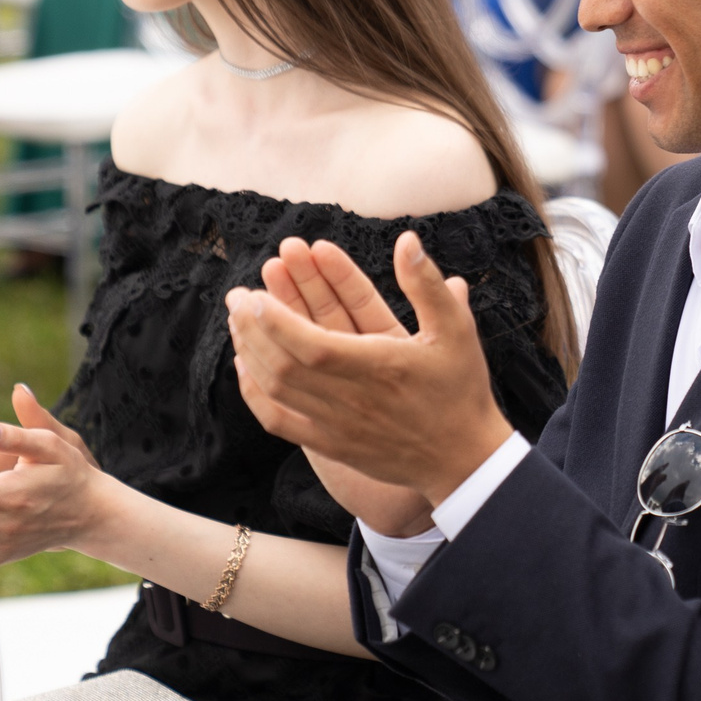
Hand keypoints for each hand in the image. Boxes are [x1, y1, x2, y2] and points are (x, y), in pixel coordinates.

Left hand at [225, 231, 514, 516]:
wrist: (464, 460)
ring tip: (237, 320)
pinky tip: (244, 367)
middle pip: (284, 364)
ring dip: (250, 352)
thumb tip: (406, 240)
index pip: (312, 345)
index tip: (255, 293)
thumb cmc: (461, 390)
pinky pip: (279, 422)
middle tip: (236, 296)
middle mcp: (352, 399)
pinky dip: (254, 394)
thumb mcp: (456, 330)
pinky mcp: (330, 444)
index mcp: (379, 367)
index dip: (276, 320)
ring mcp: (336, 426)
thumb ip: (427, 285)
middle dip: (253, 327)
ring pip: (276, 389)